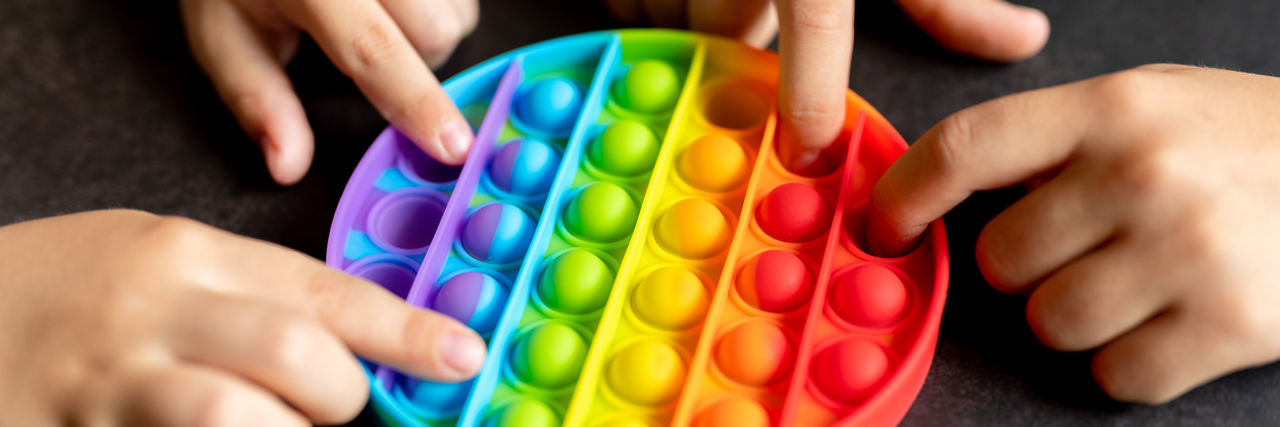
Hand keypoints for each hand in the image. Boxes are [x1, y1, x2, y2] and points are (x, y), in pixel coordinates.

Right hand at [0, 210, 485, 425]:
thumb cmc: (73, 289)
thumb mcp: (161, 261)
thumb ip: (253, 295)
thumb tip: (357, 344)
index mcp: (188, 257)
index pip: (320, 290)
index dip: (402, 329)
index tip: (462, 354)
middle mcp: (155, 315)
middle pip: (291, 352)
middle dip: (342, 394)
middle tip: (344, 406)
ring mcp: (111, 385)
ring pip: (229, 416)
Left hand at [180, 0, 478, 184]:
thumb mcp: (223, 36)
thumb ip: (258, 101)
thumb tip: (287, 167)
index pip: (373, 48)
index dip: (416, 101)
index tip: (452, 148)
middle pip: (435, 31)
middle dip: (417, 62)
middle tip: (366, 51)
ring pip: (457, 14)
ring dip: (430, 32)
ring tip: (383, 19)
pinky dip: (440, 8)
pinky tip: (400, 4)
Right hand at [604, 0, 1049, 170]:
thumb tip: (1021, 41)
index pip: (813, 24)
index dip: (808, 98)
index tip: (810, 152)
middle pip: (730, 36)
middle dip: (745, 37)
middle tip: (760, 6)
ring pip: (673, 22)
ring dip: (695, 18)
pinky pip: (630, 7)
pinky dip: (654, 2)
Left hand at [869, 65, 1279, 402]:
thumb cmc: (1252, 142)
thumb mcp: (1155, 105)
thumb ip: (1058, 141)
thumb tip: (951, 189)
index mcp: (1114, 107)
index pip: (965, 147)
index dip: (903, 195)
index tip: (884, 228)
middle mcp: (1144, 173)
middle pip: (1002, 261)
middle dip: (1029, 266)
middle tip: (1090, 247)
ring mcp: (1188, 250)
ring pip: (1050, 325)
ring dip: (1081, 317)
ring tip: (1144, 280)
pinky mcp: (1230, 325)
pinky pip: (1117, 377)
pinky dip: (1134, 363)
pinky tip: (1177, 319)